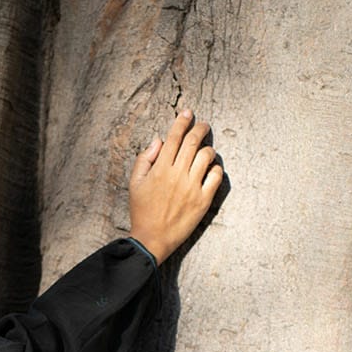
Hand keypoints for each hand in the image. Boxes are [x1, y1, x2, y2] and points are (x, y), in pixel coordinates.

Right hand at [128, 110, 223, 265]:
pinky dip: (216, 168)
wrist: (152, 239)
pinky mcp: (203, 200)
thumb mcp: (135, 184)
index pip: (174, 137)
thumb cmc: (141, 211)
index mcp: (160, 169)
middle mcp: (177, 174)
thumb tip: (158, 141)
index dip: (182, 121)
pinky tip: (210, 170)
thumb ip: (144, 160)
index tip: (188, 113)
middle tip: (203, 125)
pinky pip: (216, 176)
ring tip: (205, 151)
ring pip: (207, 156)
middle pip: (193, 141)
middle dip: (200, 128)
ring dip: (208, 148)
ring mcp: (192, 187)